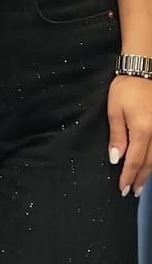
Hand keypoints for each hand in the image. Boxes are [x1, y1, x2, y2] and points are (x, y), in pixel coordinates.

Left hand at [108, 75, 151, 196]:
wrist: (144, 71)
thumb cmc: (126, 89)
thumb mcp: (115, 112)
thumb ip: (117, 136)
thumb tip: (116, 159)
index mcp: (142, 130)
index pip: (134, 161)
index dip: (128, 176)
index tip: (123, 189)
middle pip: (150, 163)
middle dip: (140, 179)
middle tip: (133, 192)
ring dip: (150, 172)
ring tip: (142, 184)